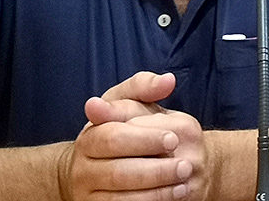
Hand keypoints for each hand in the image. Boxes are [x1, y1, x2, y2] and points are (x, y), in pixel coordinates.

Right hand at [61, 71, 203, 200]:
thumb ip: (144, 87)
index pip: (113, 137)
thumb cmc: (124, 130)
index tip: (173, 139)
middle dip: (156, 170)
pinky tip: (172, 197)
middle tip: (186, 166)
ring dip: (157, 192)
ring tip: (183, 184)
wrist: (100, 172)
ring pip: (121, 198)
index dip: (145, 139)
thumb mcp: (128, 104)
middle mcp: (83, 168)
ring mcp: (87, 194)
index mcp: (89, 137)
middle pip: (119, 172)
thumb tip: (168, 80)